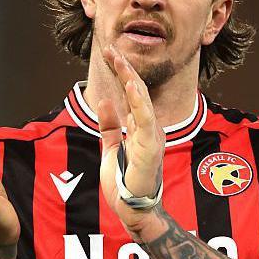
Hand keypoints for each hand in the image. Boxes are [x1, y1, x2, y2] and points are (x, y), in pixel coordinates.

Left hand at [98, 45, 165, 232]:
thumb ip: (110, 126)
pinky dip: (140, 103)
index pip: (131, 93)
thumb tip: (105, 101)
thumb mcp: (111, 148)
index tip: (109, 54)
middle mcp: (150, 128)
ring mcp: (152, 137)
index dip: (121, 73)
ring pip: (143, 102)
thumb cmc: (125, 181)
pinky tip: (131, 86)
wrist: (133, 210)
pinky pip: (146, 122)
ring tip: (119, 60)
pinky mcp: (150, 149)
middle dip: (124, 69)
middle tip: (111, 48)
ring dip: (130, 80)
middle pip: (137, 92)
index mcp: (142, 127)